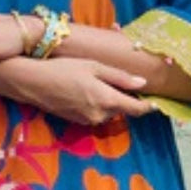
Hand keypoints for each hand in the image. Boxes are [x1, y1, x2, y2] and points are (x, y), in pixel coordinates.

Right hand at [28, 58, 154, 125]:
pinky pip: (95, 113)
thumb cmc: (64, 69)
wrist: (33, 83)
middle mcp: (100, 115)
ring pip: (107, 111)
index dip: (148, 106)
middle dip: (123, 98)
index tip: (157, 102)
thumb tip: (142, 83)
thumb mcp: (94, 67)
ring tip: (95, 82)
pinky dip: (95, 104)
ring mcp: (87, 120)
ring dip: (108, 101)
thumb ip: (120, 77)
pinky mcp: (77, 122)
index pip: (136, 109)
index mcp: (107, 100)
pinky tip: (83, 90)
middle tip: (117, 80)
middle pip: (121, 109)